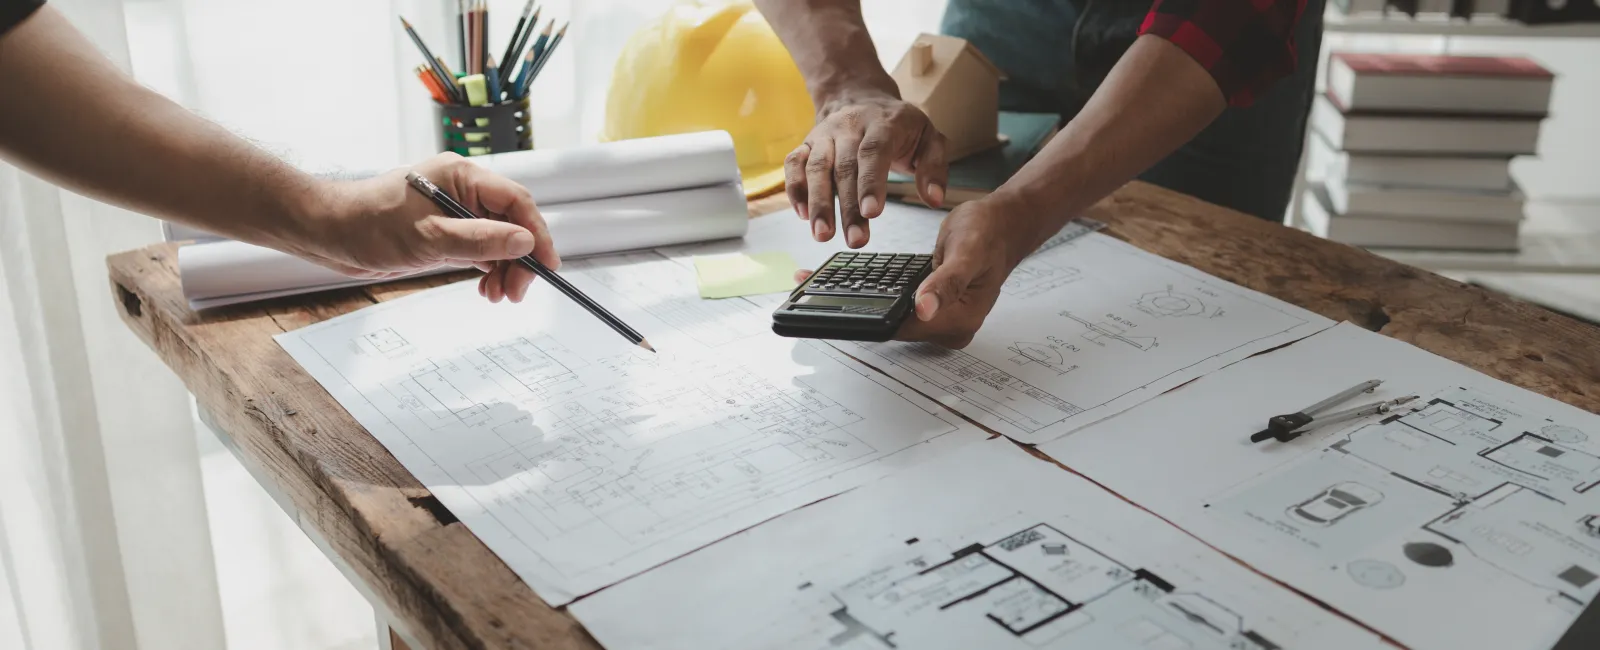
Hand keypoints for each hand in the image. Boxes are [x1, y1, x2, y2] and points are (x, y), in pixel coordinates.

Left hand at [287, 152, 559, 302]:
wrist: (328, 233)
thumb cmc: (367, 224)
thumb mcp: (428, 238)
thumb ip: (480, 240)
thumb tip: (524, 242)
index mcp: (462, 176)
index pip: (516, 201)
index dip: (537, 233)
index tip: (547, 265)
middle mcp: (463, 190)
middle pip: (512, 223)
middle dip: (520, 258)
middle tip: (517, 292)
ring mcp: (455, 211)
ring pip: (499, 240)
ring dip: (505, 269)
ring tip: (498, 296)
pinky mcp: (445, 232)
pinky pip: (481, 249)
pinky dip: (488, 270)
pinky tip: (486, 288)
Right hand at [785, 90, 948, 248]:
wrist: (861, 97)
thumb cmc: (899, 126)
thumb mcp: (929, 138)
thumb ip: (934, 168)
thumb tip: (935, 200)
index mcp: (882, 123)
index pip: (874, 151)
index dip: (871, 182)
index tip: (872, 213)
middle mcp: (849, 126)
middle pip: (845, 167)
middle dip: (847, 207)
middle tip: (855, 240)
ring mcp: (825, 134)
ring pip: (816, 168)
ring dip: (818, 203)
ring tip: (823, 235)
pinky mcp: (807, 143)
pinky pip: (794, 164)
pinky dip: (795, 189)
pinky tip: (802, 215)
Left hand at [793, 196, 1026, 347]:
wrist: (1003, 223)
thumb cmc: (989, 234)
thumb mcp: (966, 254)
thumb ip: (945, 283)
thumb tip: (923, 308)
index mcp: (956, 322)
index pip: (900, 327)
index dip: (864, 316)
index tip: (828, 308)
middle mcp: (946, 327)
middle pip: (890, 324)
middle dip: (851, 309)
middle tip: (808, 292)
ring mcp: (938, 318)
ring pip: (889, 315)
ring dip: (856, 301)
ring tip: (816, 285)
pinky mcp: (929, 306)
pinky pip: (896, 304)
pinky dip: (872, 293)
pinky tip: (845, 281)